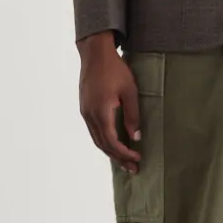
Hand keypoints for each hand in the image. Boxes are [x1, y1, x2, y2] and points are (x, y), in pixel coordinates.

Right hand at [77, 34, 141, 172]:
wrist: (95, 54)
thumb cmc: (115, 70)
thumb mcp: (129, 91)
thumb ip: (132, 115)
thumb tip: (135, 136)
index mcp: (101, 112)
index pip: (111, 142)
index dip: (124, 153)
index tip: (137, 159)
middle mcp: (89, 115)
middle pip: (102, 145)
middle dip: (118, 158)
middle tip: (133, 169)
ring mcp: (85, 112)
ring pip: (96, 139)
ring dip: (110, 151)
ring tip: (124, 161)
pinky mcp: (85, 108)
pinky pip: (94, 131)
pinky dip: (104, 141)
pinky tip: (113, 144)